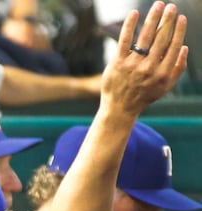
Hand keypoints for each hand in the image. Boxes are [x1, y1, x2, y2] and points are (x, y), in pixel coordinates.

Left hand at [100, 2, 187, 116]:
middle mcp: (149, 68)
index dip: (179, 30)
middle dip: (168, 19)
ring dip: (153, 17)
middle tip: (172, 6)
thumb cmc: (145, 95)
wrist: (119, 108)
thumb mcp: (166, 87)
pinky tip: (134, 13)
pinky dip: (130, 26)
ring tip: (159, 5)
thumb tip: (185, 47)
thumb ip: (178, 68)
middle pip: (161, 38)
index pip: (174, 46)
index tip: (182, 18)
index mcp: (163, 73)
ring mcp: (132, 65)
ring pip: (145, 36)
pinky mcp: (117, 63)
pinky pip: (124, 40)